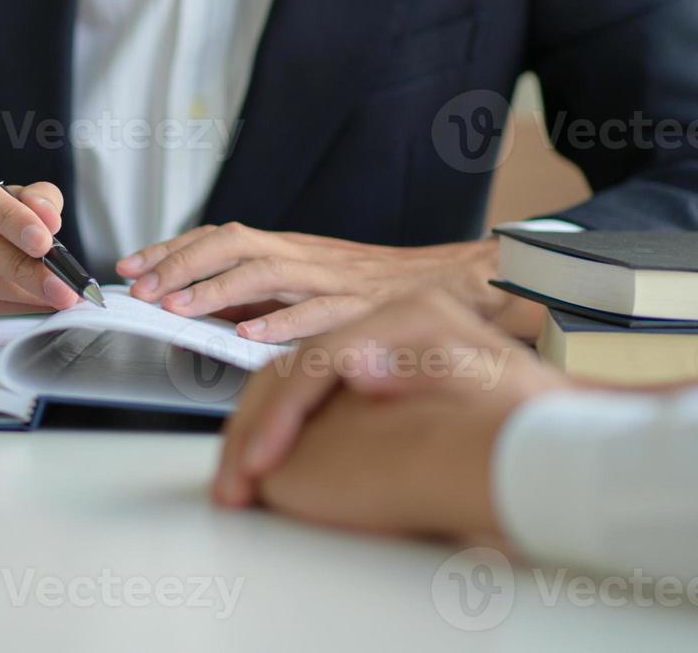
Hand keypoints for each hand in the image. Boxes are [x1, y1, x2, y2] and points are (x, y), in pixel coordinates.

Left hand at [117, 223, 543, 342]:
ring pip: (267, 272)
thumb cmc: (378, 289)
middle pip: (233, 243)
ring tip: (180, 308)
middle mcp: (306, 256)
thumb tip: (198, 306)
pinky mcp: (365, 309)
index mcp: (290, 249)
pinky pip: (320, 312)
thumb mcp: (310, 282)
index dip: (172, 249)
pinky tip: (250, 335)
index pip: (219, 237)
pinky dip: (283, 322)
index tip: (131, 266)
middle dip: (181, 263)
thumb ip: (260, 292)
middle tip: (144, 288)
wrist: (459, 282)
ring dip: (217, 289)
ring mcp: (335, 280)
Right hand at [212, 292, 569, 540]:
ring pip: (284, 377)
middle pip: (287, 368)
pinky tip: (265, 456)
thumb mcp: (489, 382)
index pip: (314, 364)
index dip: (280, 418)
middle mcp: (379, 320)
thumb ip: (421, 371)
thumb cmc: (536, 404)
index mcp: (405, 315)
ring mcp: (369, 341)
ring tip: (235, 476)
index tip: (260, 465)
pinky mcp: (369, 366)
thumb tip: (356, 368)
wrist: (568, 400)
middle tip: (231, 483)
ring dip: (252, 428)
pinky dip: (275, 424)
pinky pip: (303, 390)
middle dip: (251, 429)